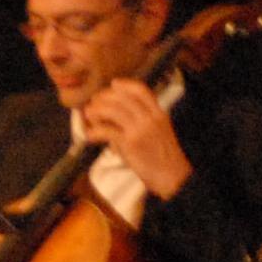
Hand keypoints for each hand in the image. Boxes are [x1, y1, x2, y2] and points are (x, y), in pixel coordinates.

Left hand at [78, 81, 191, 199]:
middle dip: (105, 97)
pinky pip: (107, 131)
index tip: (113, 84)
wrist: (173, 177)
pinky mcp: (131, 143)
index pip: (142, 91)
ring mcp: (141, 130)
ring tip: (89, 115)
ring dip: (97, 111)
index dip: (125, 85)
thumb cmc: (163, 159)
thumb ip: (140, 123)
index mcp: (159, 114)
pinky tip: (90, 136)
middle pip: (123, 98)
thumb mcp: (158, 134)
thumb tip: (113, 120)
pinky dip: (95, 131)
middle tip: (94, 102)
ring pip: (113, 110)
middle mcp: (151, 119)